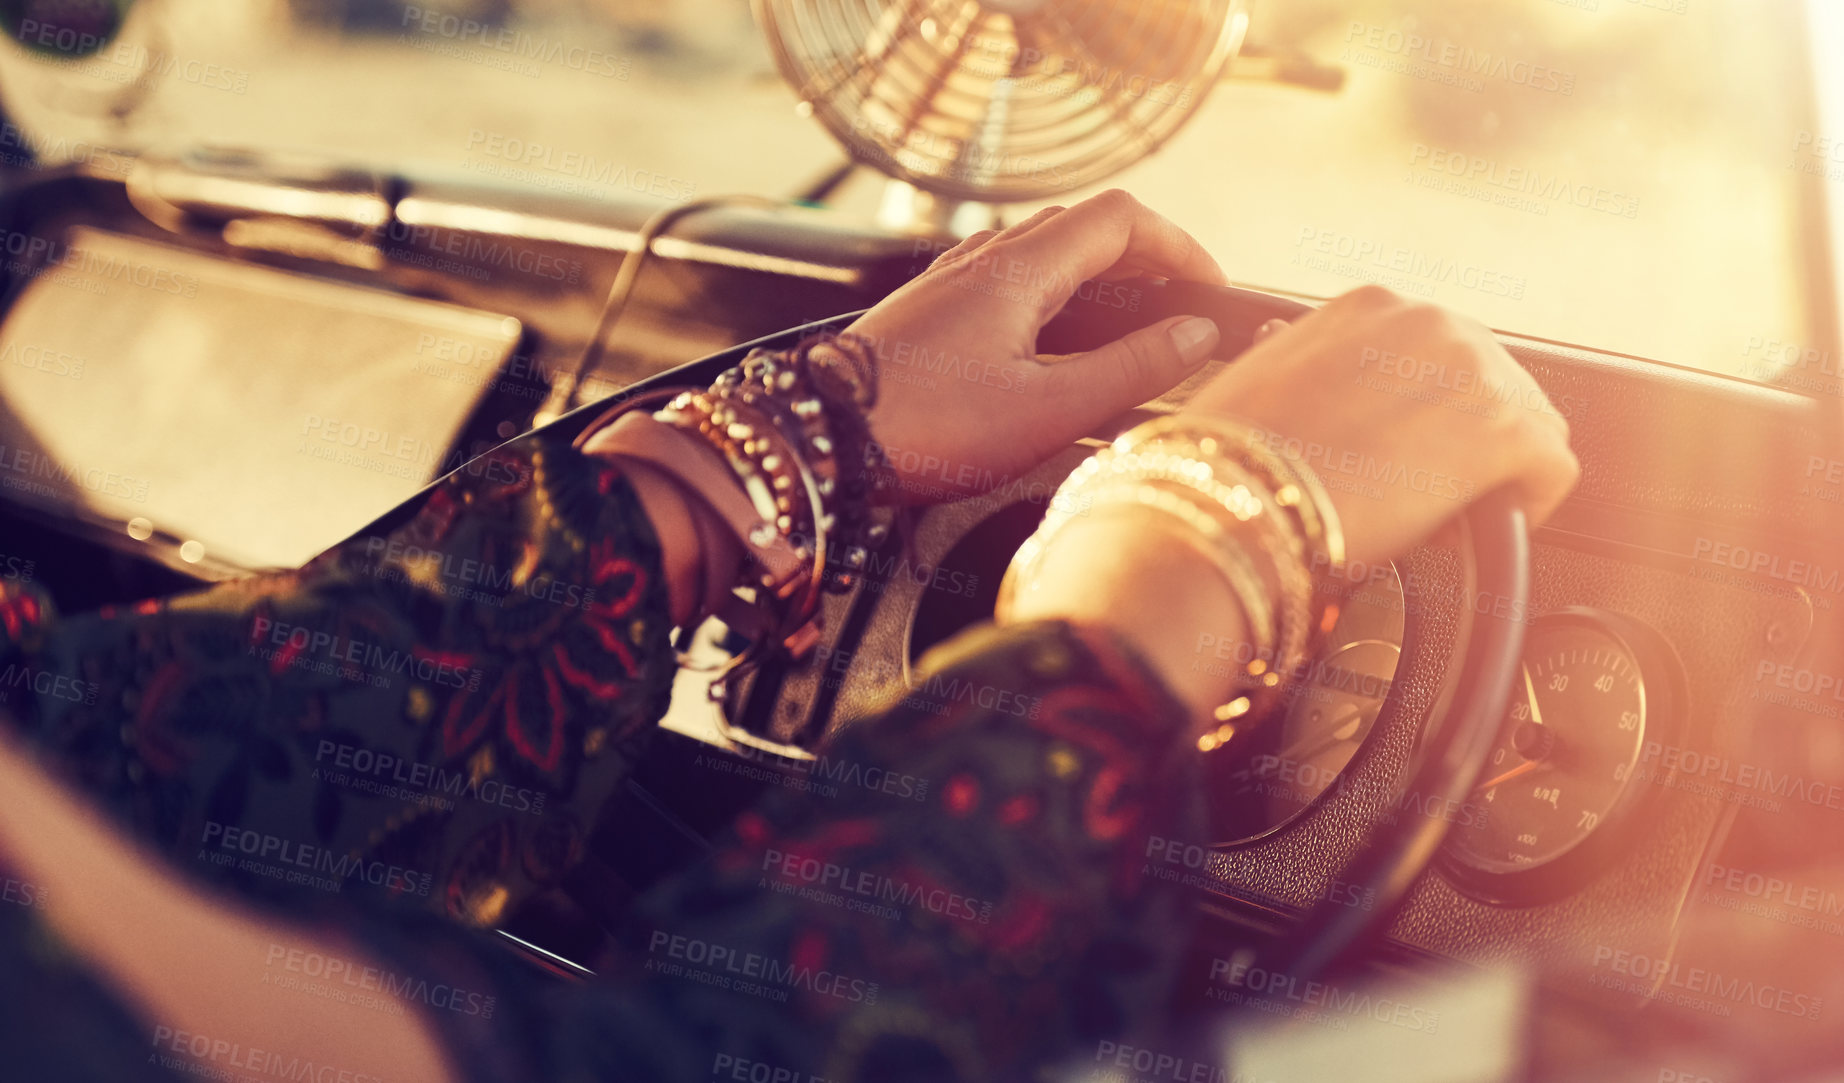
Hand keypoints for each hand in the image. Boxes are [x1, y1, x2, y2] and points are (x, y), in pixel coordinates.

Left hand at [847, 189, 1228, 502]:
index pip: (1121, 219)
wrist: (819, 442)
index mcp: (1020, 268)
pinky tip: (1054, 354)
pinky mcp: (929, 316)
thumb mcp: (1047, 410)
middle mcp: (984, 259)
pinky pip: (1007, 285)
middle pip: (1084, 231)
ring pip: (1043, 256)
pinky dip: (1052, 303)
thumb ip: (1130, 370)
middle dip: (1145, 264)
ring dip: (1097, 283)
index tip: (1211, 291)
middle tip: (1179, 314)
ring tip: (1128, 337)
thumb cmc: (927, 430)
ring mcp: (951, 284)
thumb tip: (1195, 335)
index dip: (1179, 246)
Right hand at [1004, 285, 1579, 717]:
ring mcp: (1472, 371)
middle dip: (1471, 436)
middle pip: (1493, 381)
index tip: (1413, 449)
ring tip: (1461, 512)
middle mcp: (1428, 321)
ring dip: (1501, 468)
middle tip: (1435, 491)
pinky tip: (1496, 523)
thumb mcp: (1256, 381)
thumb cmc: (1228, 457)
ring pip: (1530, 422)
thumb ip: (1294, 360)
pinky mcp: (1504, 431)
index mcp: (1368, 306)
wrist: (1233, 501)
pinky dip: (1534, 498)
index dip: (1432, 408)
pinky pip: (1552, 467)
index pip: (1437, 351)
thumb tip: (1289, 359)